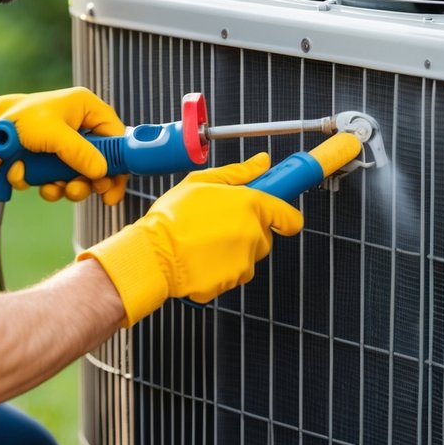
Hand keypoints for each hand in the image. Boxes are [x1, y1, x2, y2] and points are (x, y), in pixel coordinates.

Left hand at [0, 87, 127, 204]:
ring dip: (63, 187)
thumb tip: (101, 173)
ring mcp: (65, 146)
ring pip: (79, 177)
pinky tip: (25, 176)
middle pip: (100, 163)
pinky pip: (57, 180)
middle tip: (75, 190)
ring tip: (49, 188)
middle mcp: (80, 127)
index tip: (112, 188)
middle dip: (85, 182)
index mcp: (87, 109)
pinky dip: (43, 184)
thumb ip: (79, 152)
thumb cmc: (17, 120)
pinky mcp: (51, 161)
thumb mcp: (51, 134)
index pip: (117, 137)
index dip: (119, 164)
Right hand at [78, 152, 304, 325]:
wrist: (154, 255)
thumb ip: (238, 173)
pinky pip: (232, 273)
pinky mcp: (232, 282)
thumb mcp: (202, 182)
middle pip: (264, 236)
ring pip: (247, 256)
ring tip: (202, 240)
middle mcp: (253, 235)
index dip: (285, 216)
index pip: (289, 216)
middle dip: (247, 230)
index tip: (282, 216)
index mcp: (251, 206)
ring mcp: (245, 261)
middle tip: (218, 223)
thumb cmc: (173, 217)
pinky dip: (219, 267)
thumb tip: (262, 162)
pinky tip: (199, 256)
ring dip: (232, 249)